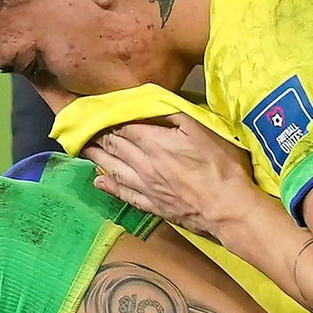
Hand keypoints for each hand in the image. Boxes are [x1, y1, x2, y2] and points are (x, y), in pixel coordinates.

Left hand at [85, 115, 255, 237]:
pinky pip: (125, 195)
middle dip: (98, 135)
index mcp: (155, 143)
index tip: (99, 112)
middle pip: (114, 147)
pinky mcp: (153, 205)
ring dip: (97, 157)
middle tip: (84, 128)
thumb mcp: (202, 129)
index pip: (123, 127)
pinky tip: (99, 182)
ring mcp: (146, 187)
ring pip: (114, 169)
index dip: (110, 118)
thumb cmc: (221, 167)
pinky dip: (109, 187)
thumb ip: (174, 114)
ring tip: (84, 149)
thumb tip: (152, 103)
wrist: (228, 209)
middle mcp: (144, 164)